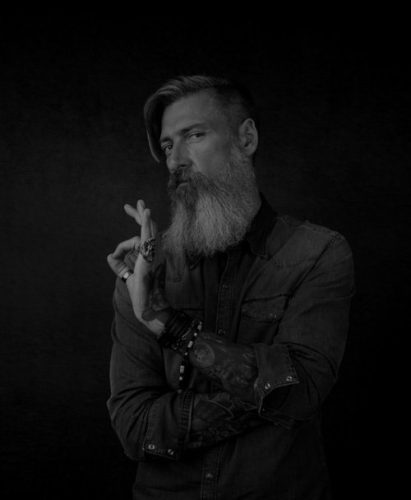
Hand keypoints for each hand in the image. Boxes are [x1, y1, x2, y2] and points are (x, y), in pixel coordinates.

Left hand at [107, 199, 170, 336]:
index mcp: (150, 255)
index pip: (144, 234)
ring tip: (140, 204)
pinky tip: (145, 214)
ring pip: (148, 231)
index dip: (138, 221)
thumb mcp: (126, 275)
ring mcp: (153, 255)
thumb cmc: (140, 293)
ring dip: (143, 218)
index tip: (129, 208)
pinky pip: (148, 239)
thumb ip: (119, 264)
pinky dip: (146, 225)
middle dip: (139, 215)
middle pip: (148, 228)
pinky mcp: (148, 258)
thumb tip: (109, 254)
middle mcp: (154, 252)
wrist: (147, 307)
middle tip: (133, 203)